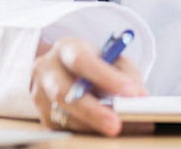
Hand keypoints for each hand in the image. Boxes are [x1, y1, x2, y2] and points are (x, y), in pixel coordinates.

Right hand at [29, 36, 151, 134]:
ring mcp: (39, 94)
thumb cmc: (95, 63)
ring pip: (62, 115)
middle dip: (92, 111)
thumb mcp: (113, 58)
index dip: (106, 77)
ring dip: (92, 126)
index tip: (131, 91)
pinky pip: (63, 128)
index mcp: (66, 48)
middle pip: (64, 93)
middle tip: (116, 124)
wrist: (65, 69)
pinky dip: (86, 132)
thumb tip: (140, 97)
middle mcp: (47, 69)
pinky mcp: (42, 115)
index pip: (81, 61)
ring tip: (118, 128)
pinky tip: (104, 131)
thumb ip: (127, 73)